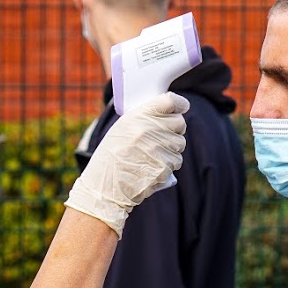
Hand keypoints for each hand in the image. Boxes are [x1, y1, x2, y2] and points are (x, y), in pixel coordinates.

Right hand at [64, 93, 188, 236]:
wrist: (105, 186)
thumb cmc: (112, 155)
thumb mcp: (122, 128)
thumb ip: (144, 118)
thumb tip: (170, 112)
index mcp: (138, 116)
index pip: (170, 101)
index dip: (180, 104)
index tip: (182, 107)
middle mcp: (149, 130)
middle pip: (180, 123)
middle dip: (175, 129)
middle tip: (164, 136)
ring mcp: (157, 149)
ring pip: (180, 143)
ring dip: (172, 149)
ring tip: (153, 154)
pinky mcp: (164, 167)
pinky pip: (176, 161)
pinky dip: (169, 164)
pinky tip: (152, 166)